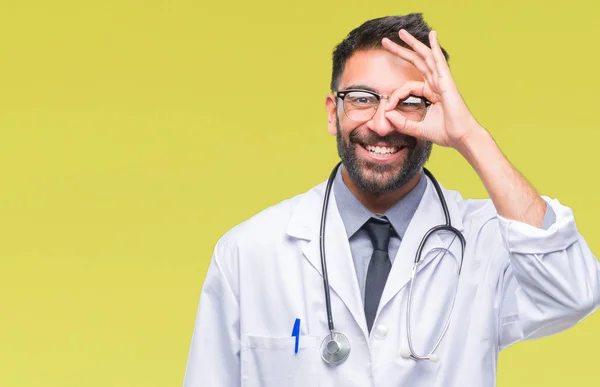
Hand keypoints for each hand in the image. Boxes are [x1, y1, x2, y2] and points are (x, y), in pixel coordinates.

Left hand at [381, 30, 481, 148]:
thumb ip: (402, 123)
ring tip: (401, 33)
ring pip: (425, 57)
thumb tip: (387, 115)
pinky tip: (432, 35)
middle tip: (385, 41)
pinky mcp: (447, 82)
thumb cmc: (445, 133)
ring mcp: (442, 81)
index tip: (388, 108)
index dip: (395, 96)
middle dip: (401, 51)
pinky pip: (439, 61)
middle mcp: (436, 84)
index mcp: (430, 93)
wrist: (461, 137)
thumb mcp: (417, 128)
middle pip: (416, 62)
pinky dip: (435, 47)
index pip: (407, 87)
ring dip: (413, 43)